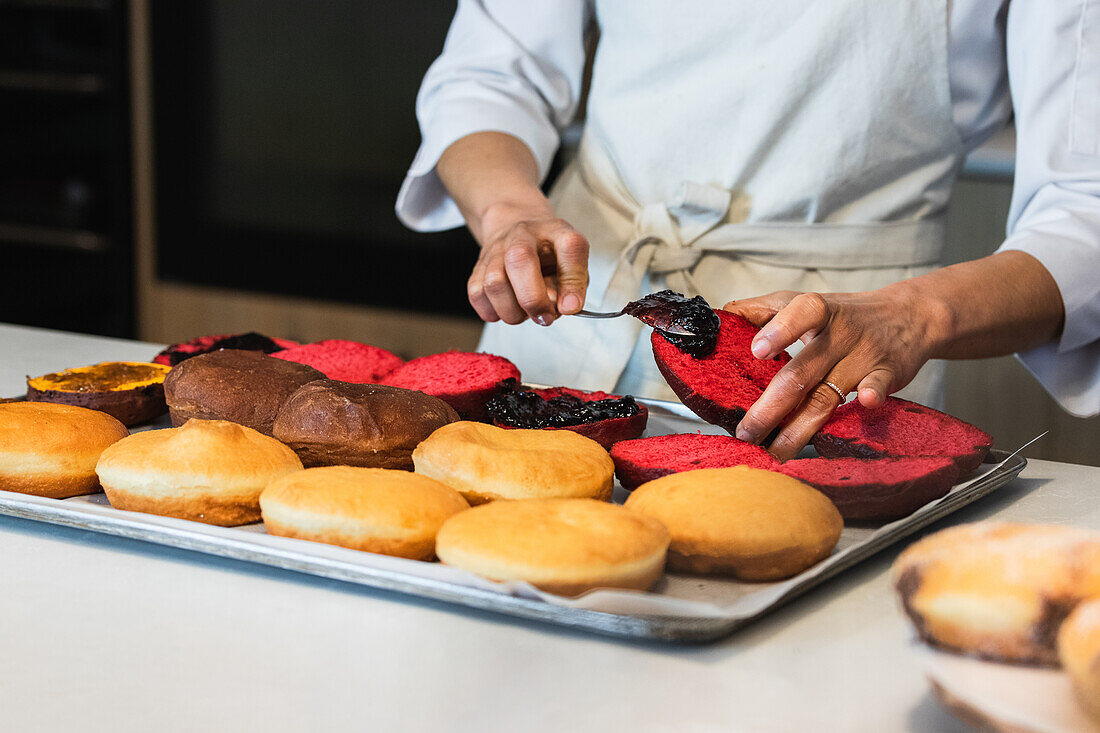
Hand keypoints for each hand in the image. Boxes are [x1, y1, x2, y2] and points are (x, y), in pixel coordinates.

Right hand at [467, 206, 589, 325]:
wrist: (514, 229)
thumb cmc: (547, 252)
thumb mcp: (572, 262)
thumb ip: (573, 283)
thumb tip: (567, 307)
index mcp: (555, 231)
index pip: (570, 246)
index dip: (573, 280)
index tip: (571, 306)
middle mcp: (523, 235)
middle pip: (520, 261)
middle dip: (533, 300)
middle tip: (545, 317)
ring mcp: (496, 250)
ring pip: (494, 283)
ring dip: (512, 310)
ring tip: (524, 313)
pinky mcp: (477, 267)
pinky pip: (477, 295)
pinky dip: (493, 312)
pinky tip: (507, 308)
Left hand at [723, 284, 944, 460]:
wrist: (910, 315)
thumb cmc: (846, 314)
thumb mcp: (807, 301)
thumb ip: (765, 309)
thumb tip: (726, 314)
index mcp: (817, 311)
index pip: (800, 313)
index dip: (779, 330)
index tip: (756, 351)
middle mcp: (840, 333)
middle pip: (802, 371)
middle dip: (771, 407)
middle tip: (747, 432)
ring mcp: (865, 355)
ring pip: (828, 395)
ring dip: (801, 427)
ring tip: (775, 451)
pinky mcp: (889, 374)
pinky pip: (879, 386)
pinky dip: (872, 395)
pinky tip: (863, 404)